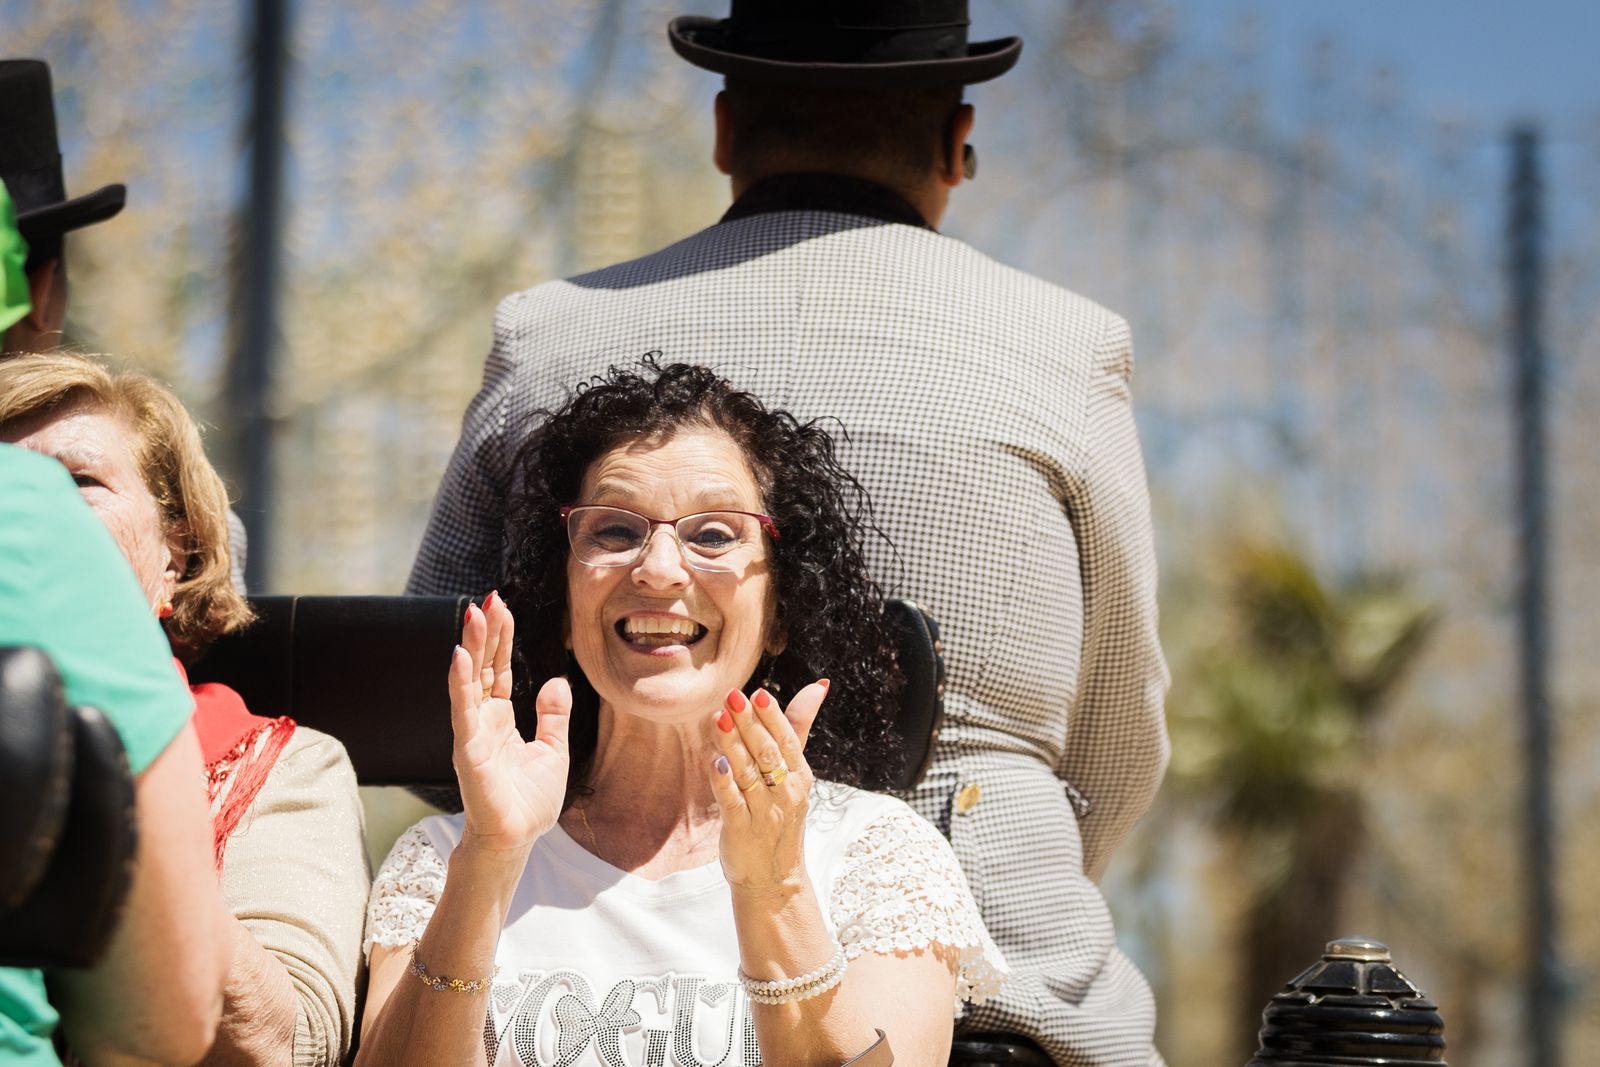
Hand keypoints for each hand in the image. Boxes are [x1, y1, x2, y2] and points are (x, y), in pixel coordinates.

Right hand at [449, 592, 570, 853]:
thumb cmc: (529, 802)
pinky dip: (460, 683)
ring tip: (474, 614)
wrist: (517, 840)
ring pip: (470, 681)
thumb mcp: (553, 750)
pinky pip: (463, 710)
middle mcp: (481, 721)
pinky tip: (460, 657)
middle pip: (482, 667)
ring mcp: (472, 734)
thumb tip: (556, 681)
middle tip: (488, 598)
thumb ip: (553, 716)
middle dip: (485, 633)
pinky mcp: (468, 750)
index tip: (501, 606)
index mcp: (500, 720)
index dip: (500, 638)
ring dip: (471, 647)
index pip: (498, 669)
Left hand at [708, 681, 827, 889]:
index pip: (788, 740)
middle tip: (733, 696)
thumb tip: (819, 685)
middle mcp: (785, 792)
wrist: (774, 878)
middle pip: (767, 753)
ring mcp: (764, 812)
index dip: (773, 718)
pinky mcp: (741, 830)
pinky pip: (732, 802)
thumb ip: (799, 727)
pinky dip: (723, 782)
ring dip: (733, 745)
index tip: (759, 693)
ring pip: (748, 773)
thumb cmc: (781, 814)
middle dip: (749, 724)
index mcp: (799, 775)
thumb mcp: (795, 772)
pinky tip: (714, 763)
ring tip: (718, 718)